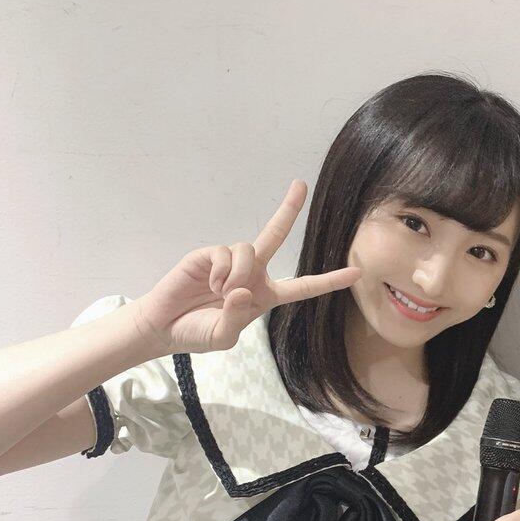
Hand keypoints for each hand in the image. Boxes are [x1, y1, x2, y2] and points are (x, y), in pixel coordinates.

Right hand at [132, 181, 361, 355]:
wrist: (163, 327)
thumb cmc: (197, 333)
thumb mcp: (223, 336)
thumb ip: (237, 318)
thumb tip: (241, 290)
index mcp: (264, 295)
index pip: (303, 286)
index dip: (329, 280)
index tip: (356, 272)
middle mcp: (252, 274)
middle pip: (275, 235)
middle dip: (288, 209)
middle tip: (300, 184)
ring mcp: (231, 262)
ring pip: (250, 250)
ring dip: (237, 275)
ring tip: (220, 293)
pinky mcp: (209, 254)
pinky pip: (226, 253)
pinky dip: (220, 272)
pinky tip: (209, 284)